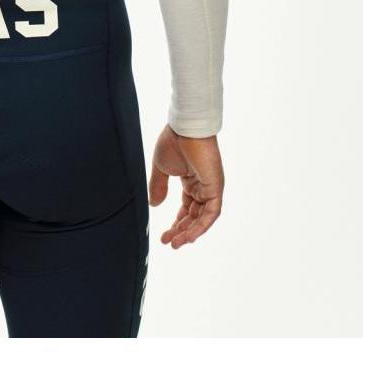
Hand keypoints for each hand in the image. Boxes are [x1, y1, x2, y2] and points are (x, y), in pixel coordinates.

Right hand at [149, 127, 223, 247]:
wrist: (184, 127)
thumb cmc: (174, 141)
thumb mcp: (161, 169)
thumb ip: (158, 187)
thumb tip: (154, 205)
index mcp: (191, 180)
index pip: (187, 208)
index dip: (177, 223)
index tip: (165, 235)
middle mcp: (203, 186)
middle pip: (195, 216)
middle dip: (181, 231)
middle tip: (169, 242)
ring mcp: (211, 187)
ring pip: (203, 218)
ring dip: (190, 232)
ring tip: (176, 243)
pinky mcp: (215, 187)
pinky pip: (211, 213)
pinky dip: (201, 226)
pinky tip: (188, 236)